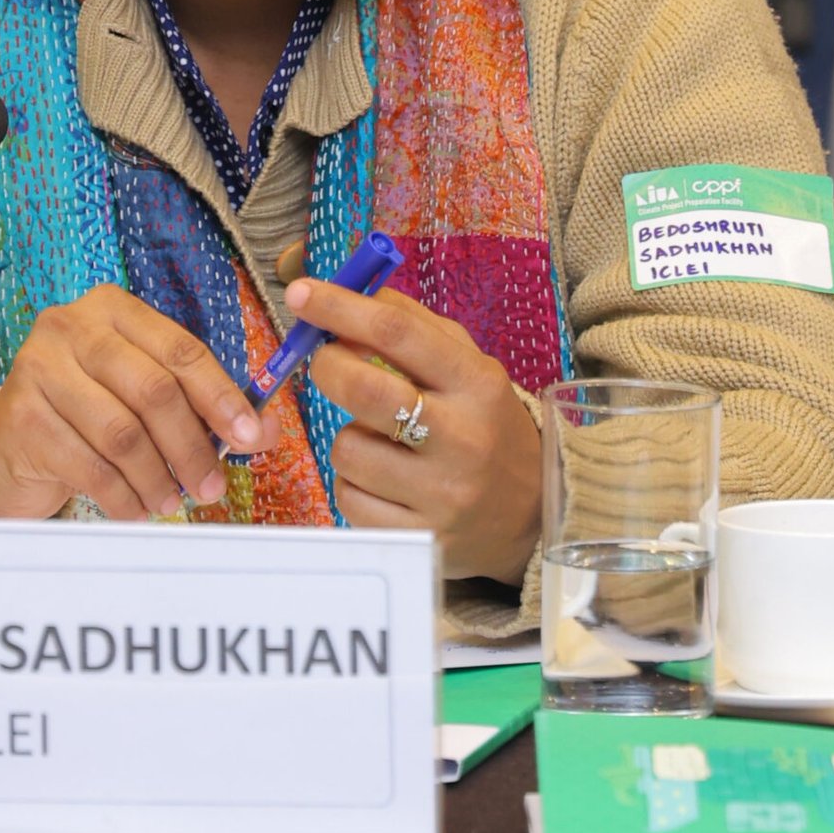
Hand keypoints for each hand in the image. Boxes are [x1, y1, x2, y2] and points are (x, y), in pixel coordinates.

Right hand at [0, 285, 279, 521]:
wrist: (3, 453)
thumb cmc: (84, 417)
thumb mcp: (142, 399)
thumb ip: (202, 407)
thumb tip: (266, 429)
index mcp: (112, 309)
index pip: (180, 349)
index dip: (220, 396)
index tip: (249, 438)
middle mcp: (71, 327)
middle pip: (153, 389)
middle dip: (191, 446)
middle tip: (211, 487)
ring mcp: (39, 369)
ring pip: (123, 432)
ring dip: (158, 477)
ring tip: (171, 501)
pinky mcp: (20, 417)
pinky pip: (91, 466)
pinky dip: (123, 496)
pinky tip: (135, 508)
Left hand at [288, 275, 542, 587]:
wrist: (532, 512)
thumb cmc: (485, 423)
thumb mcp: (467, 364)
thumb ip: (411, 325)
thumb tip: (347, 294)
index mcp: (476, 383)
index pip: (397, 332)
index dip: (340, 308)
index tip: (301, 293)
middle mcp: (462, 438)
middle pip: (363, 390)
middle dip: (327, 367)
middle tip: (326, 361)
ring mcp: (441, 495)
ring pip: (347, 449)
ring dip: (347, 435)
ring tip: (379, 438)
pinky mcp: (419, 539)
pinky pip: (349, 499)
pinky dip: (352, 482)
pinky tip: (382, 479)